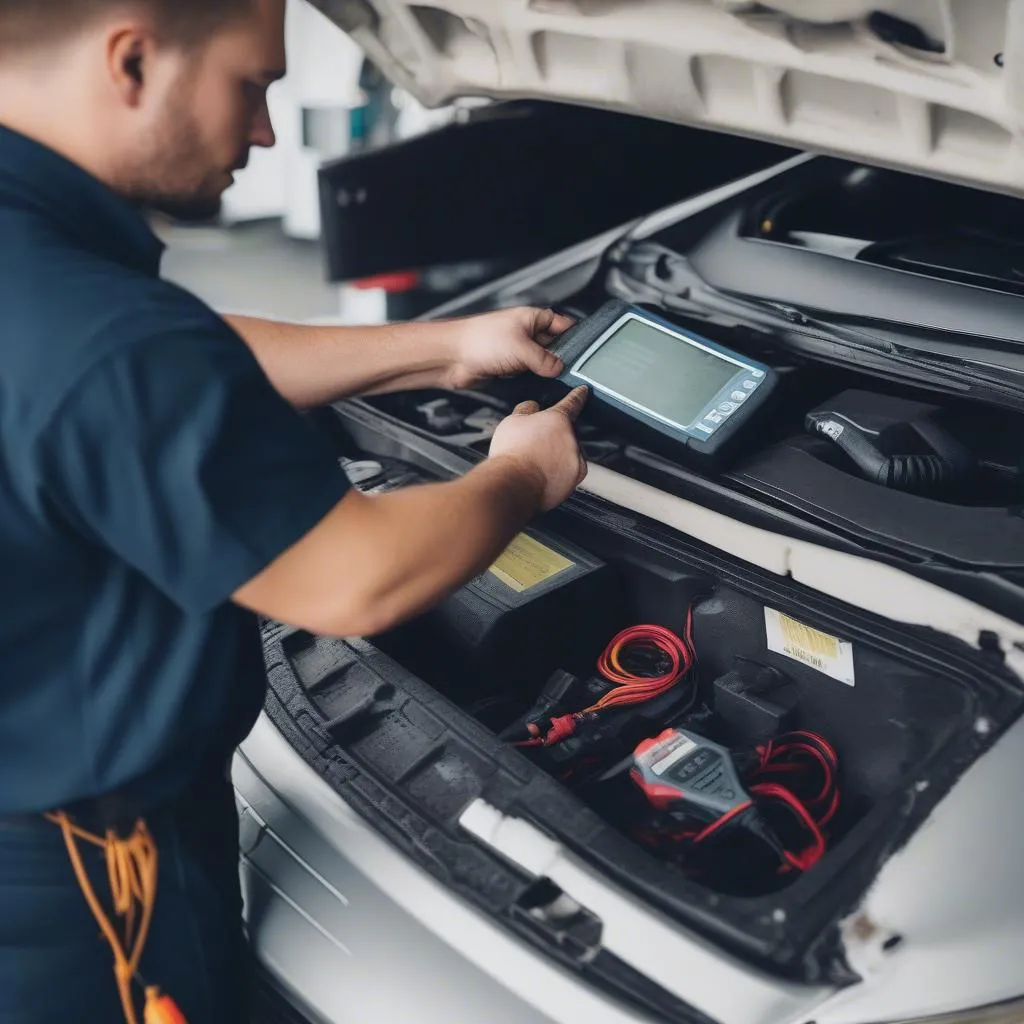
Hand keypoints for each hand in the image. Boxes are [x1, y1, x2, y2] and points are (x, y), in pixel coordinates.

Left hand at [444, 307, 574, 389]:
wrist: (451, 357)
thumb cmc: (480, 341)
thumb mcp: (521, 349)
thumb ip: (544, 359)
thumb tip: (559, 368)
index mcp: (531, 318)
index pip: (560, 323)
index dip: (573, 334)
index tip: (586, 349)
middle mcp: (525, 333)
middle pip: (553, 345)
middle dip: (561, 356)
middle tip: (574, 370)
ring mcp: (516, 350)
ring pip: (540, 361)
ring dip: (546, 370)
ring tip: (559, 379)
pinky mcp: (508, 367)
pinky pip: (528, 373)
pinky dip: (534, 378)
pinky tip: (540, 385)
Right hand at [488, 387, 588, 510]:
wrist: (513, 485)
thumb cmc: (512, 453)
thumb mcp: (513, 421)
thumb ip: (527, 410)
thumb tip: (532, 408)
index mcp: (559, 419)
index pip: (572, 402)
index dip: (577, 396)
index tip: (583, 391)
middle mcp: (572, 440)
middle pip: (566, 433)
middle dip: (552, 437)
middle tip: (532, 445)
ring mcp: (575, 463)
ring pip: (567, 455)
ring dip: (554, 456)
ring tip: (532, 463)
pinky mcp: (572, 483)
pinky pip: (566, 474)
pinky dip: (555, 474)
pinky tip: (538, 475)